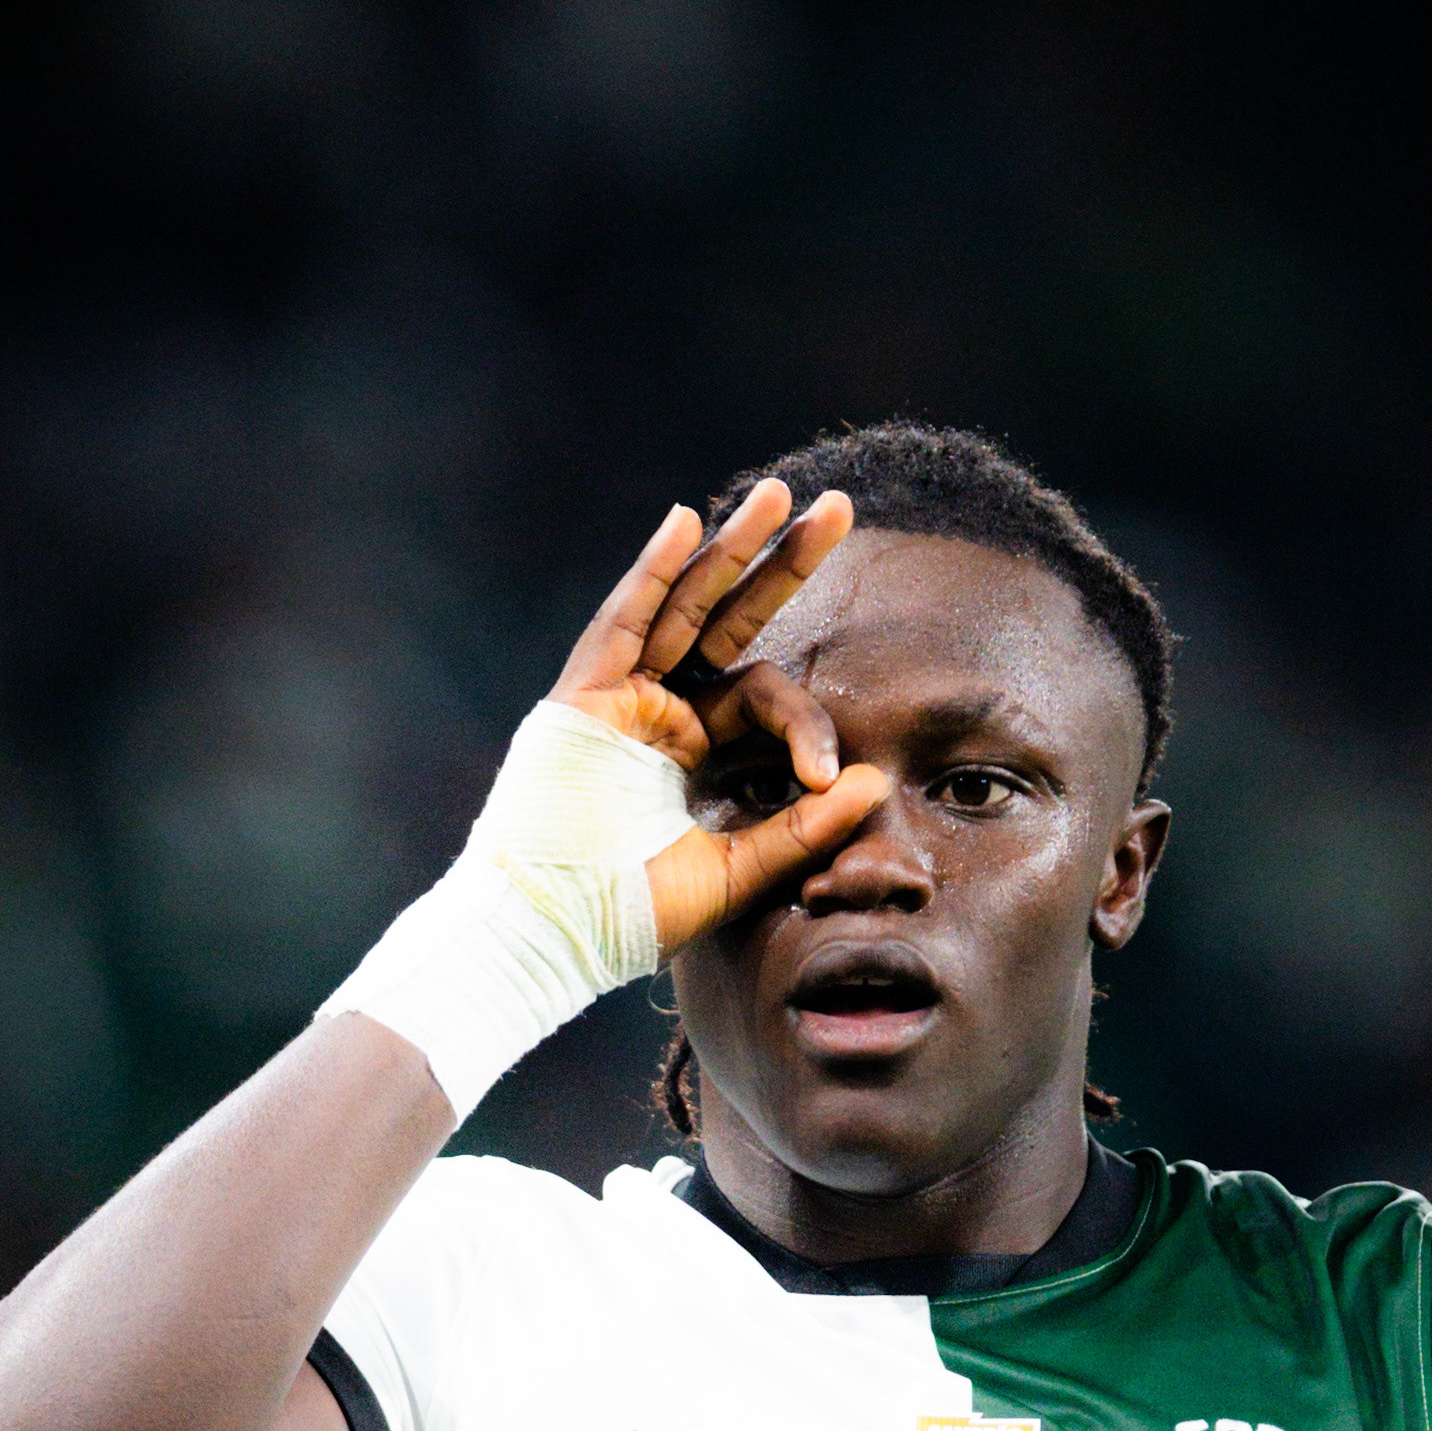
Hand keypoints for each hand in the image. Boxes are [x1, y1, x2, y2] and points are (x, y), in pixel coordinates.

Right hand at [547, 480, 889, 956]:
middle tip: (840, 508)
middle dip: (783, 563)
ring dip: (730, 549)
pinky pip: (622, 623)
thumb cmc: (631, 913)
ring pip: (681, 606)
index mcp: (690, 745)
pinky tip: (688, 524)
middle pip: (728, 618)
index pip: (762, 695)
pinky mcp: (581, 699)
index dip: (806, 724)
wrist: (554, 935)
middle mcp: (656, 709)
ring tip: (779, 495)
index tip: (827, 779)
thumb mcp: (737, 869)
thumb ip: (803, 827)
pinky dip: (652, 574)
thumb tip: (876, 781)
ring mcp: (617, 698)